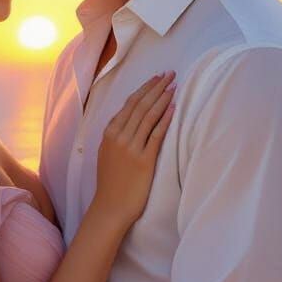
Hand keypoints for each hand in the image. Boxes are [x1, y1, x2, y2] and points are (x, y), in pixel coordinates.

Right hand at [92, 71, 176, 225]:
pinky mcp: (143, 160)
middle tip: (169, 74)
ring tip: (174, 85)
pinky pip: (156, 134)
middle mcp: (118, 137)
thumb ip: (115, 136)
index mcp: (109, 133)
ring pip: (148, 116)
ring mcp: (131, 148)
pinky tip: (174, 108)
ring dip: (162, 98)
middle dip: (156, 87)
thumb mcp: (106, 154)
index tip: (157, 78)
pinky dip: (165, 119)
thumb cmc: (111, 182)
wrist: (111, 206)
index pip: (129, 104)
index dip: (145, 88)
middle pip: (140, 105)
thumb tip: (127, 121)